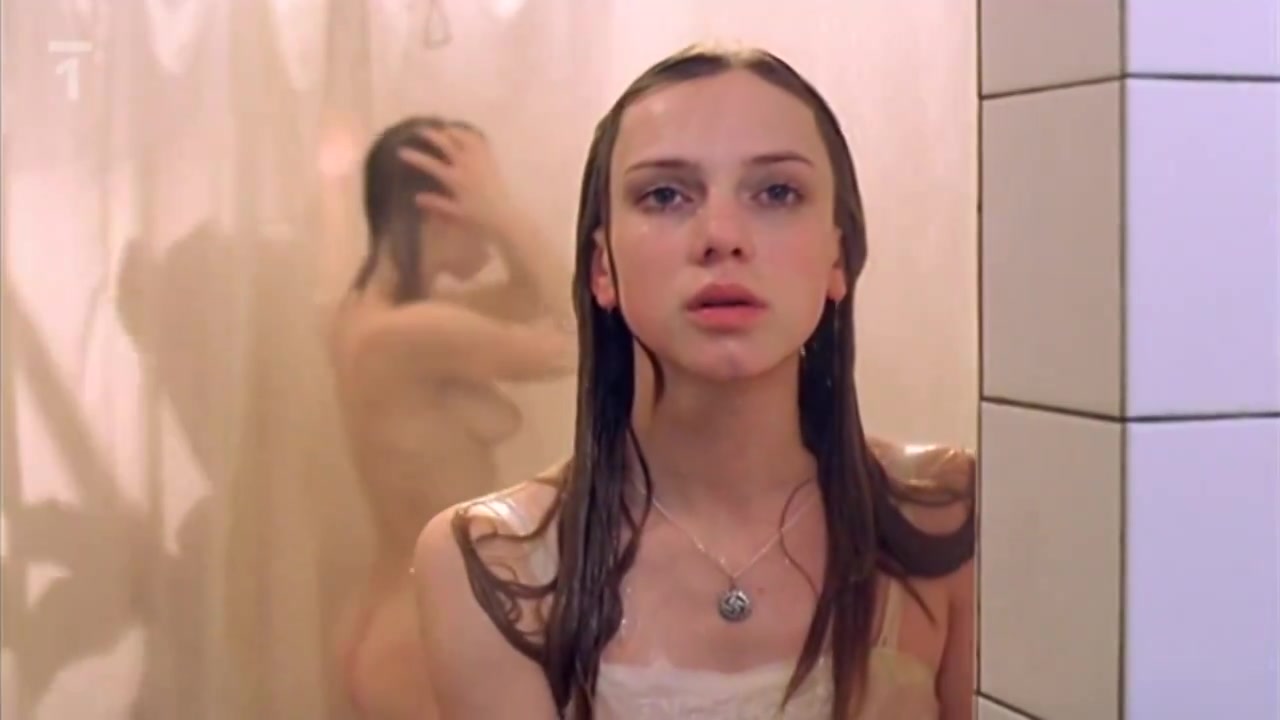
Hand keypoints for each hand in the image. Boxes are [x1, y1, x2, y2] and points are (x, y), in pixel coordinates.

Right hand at [398, 127, 514, 237]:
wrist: (505, 217)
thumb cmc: (479, 219)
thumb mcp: (455, 214)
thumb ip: (436, 204)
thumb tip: (416, 197)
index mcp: (456, 179)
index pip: (430, 164)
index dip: (415, 157)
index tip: (401, 151)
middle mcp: (467, 165)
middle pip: (447, 143)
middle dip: (432, 135)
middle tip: (420, 130)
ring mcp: (480, 161)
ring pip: (465, 138)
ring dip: (452, 131)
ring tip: (444, 129)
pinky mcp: (491, 160)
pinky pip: (480, 142)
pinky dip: (471, 135)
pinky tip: (466, 134)